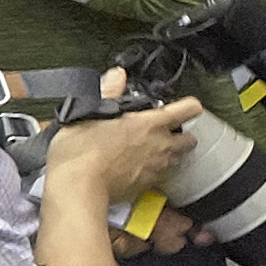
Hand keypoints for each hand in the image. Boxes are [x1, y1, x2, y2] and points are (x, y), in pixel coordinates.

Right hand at [40, 91, 202, 210]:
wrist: (77, 190)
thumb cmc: (80, 152)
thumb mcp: (88, 113)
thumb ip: (109, 93)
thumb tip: (117, 75)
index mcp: (150, 123)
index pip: (188, 109)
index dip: (189, 106)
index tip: (184, 107)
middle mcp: (160, 146)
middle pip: (189, 139)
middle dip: (182, 135)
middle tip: (165, 132)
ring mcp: (156, 168)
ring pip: (176, 160)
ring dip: (169, 155)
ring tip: (149, 151)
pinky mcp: (146, 188)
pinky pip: (159, 178)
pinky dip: (153, 173)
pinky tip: (135, 169)